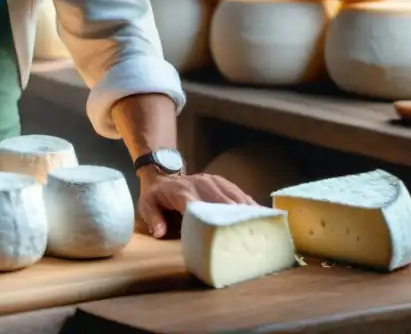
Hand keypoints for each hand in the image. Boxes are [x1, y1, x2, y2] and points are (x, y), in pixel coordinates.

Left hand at [137, 169, 255, 238]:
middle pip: (223, 204)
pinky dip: (250, 206)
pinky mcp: (222, 181)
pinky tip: (262, 218)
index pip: (200, 207)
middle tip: (253, 239)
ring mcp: (213, 181)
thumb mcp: (147, 205)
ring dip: (248, 214)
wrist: (162, 171)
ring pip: (235, 197)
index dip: (213, 220)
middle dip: (237, 221)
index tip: (226, 235)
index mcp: (183, 192)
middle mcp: (201, 185)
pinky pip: (239, 193)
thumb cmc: (156, 194)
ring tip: (264, 230)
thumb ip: (153, 218)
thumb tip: (159, 233)